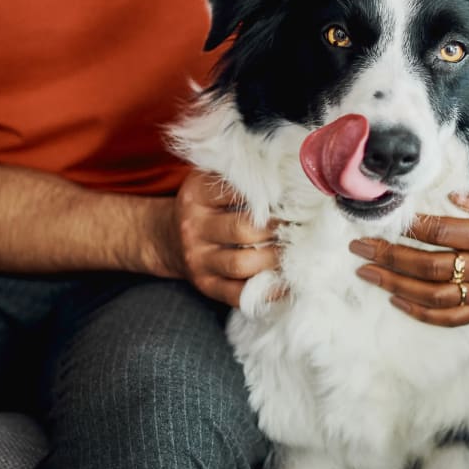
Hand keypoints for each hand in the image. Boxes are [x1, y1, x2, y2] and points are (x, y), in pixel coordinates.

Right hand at [159, 169, 282, 307]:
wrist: (168, 236)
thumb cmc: (206, 205)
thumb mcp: (211, 180)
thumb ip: (241, 175)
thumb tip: (287, 176)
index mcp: (197, 195)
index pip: (237, 193)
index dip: (270, 196)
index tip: (294, 198)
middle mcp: (194, 227)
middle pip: (242, 230)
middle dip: (277, 230)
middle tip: (300, 226)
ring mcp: (198, 259)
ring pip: (240, 263)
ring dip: (273, 259)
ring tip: (295, 251)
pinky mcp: (206, 284)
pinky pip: (237, 294)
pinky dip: (264, 291)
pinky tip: (285, 282)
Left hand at [350, 192, 468, 326]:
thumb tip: (445, 193)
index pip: (441, 232)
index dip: (409, 228)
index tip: (382, 223)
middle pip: (430, 266)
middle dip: (390, 257)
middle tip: (360, 249)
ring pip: (433, 295)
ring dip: (395, 284)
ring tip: (367, 273)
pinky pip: (449, 317)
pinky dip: (419, 311)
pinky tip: (394, 299)